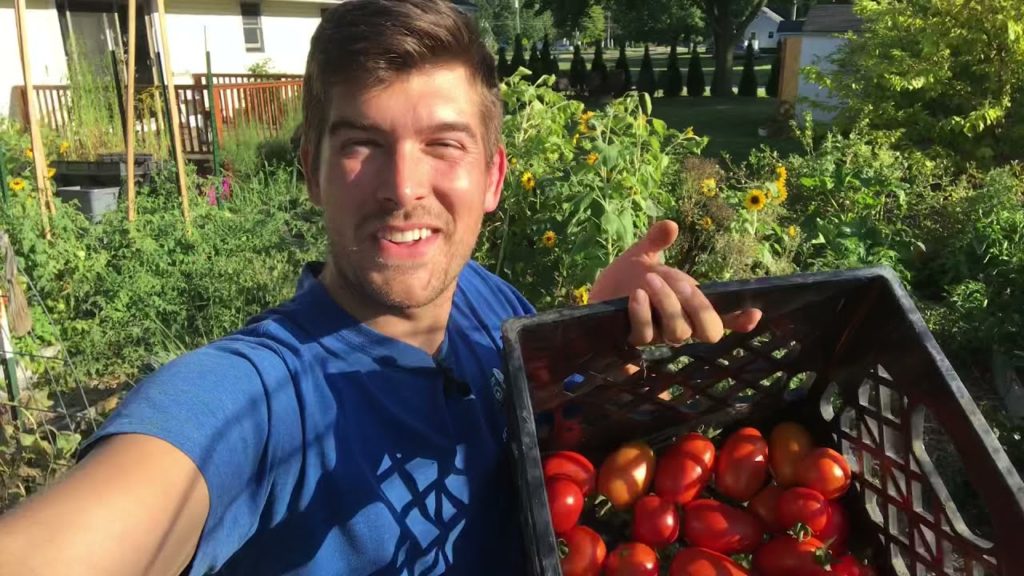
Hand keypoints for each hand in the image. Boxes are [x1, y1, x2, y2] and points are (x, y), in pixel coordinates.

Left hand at [590, 220, 761, 346]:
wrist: (594, 294)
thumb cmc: (625, 277)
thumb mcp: (642, 255)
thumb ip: (657, 241)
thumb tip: (671, 225)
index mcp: (688, 304)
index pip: (722, 318)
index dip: (740, 319)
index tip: (754, 312)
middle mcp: (680, 323)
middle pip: (709, 331)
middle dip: (701, 308)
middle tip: (683, 284)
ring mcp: (658, 335)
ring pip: (679, 333)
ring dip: (669, 305)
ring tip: (651, 279)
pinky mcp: (634, 338)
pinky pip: (645, 333)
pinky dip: (643, 314)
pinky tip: (636, 296)